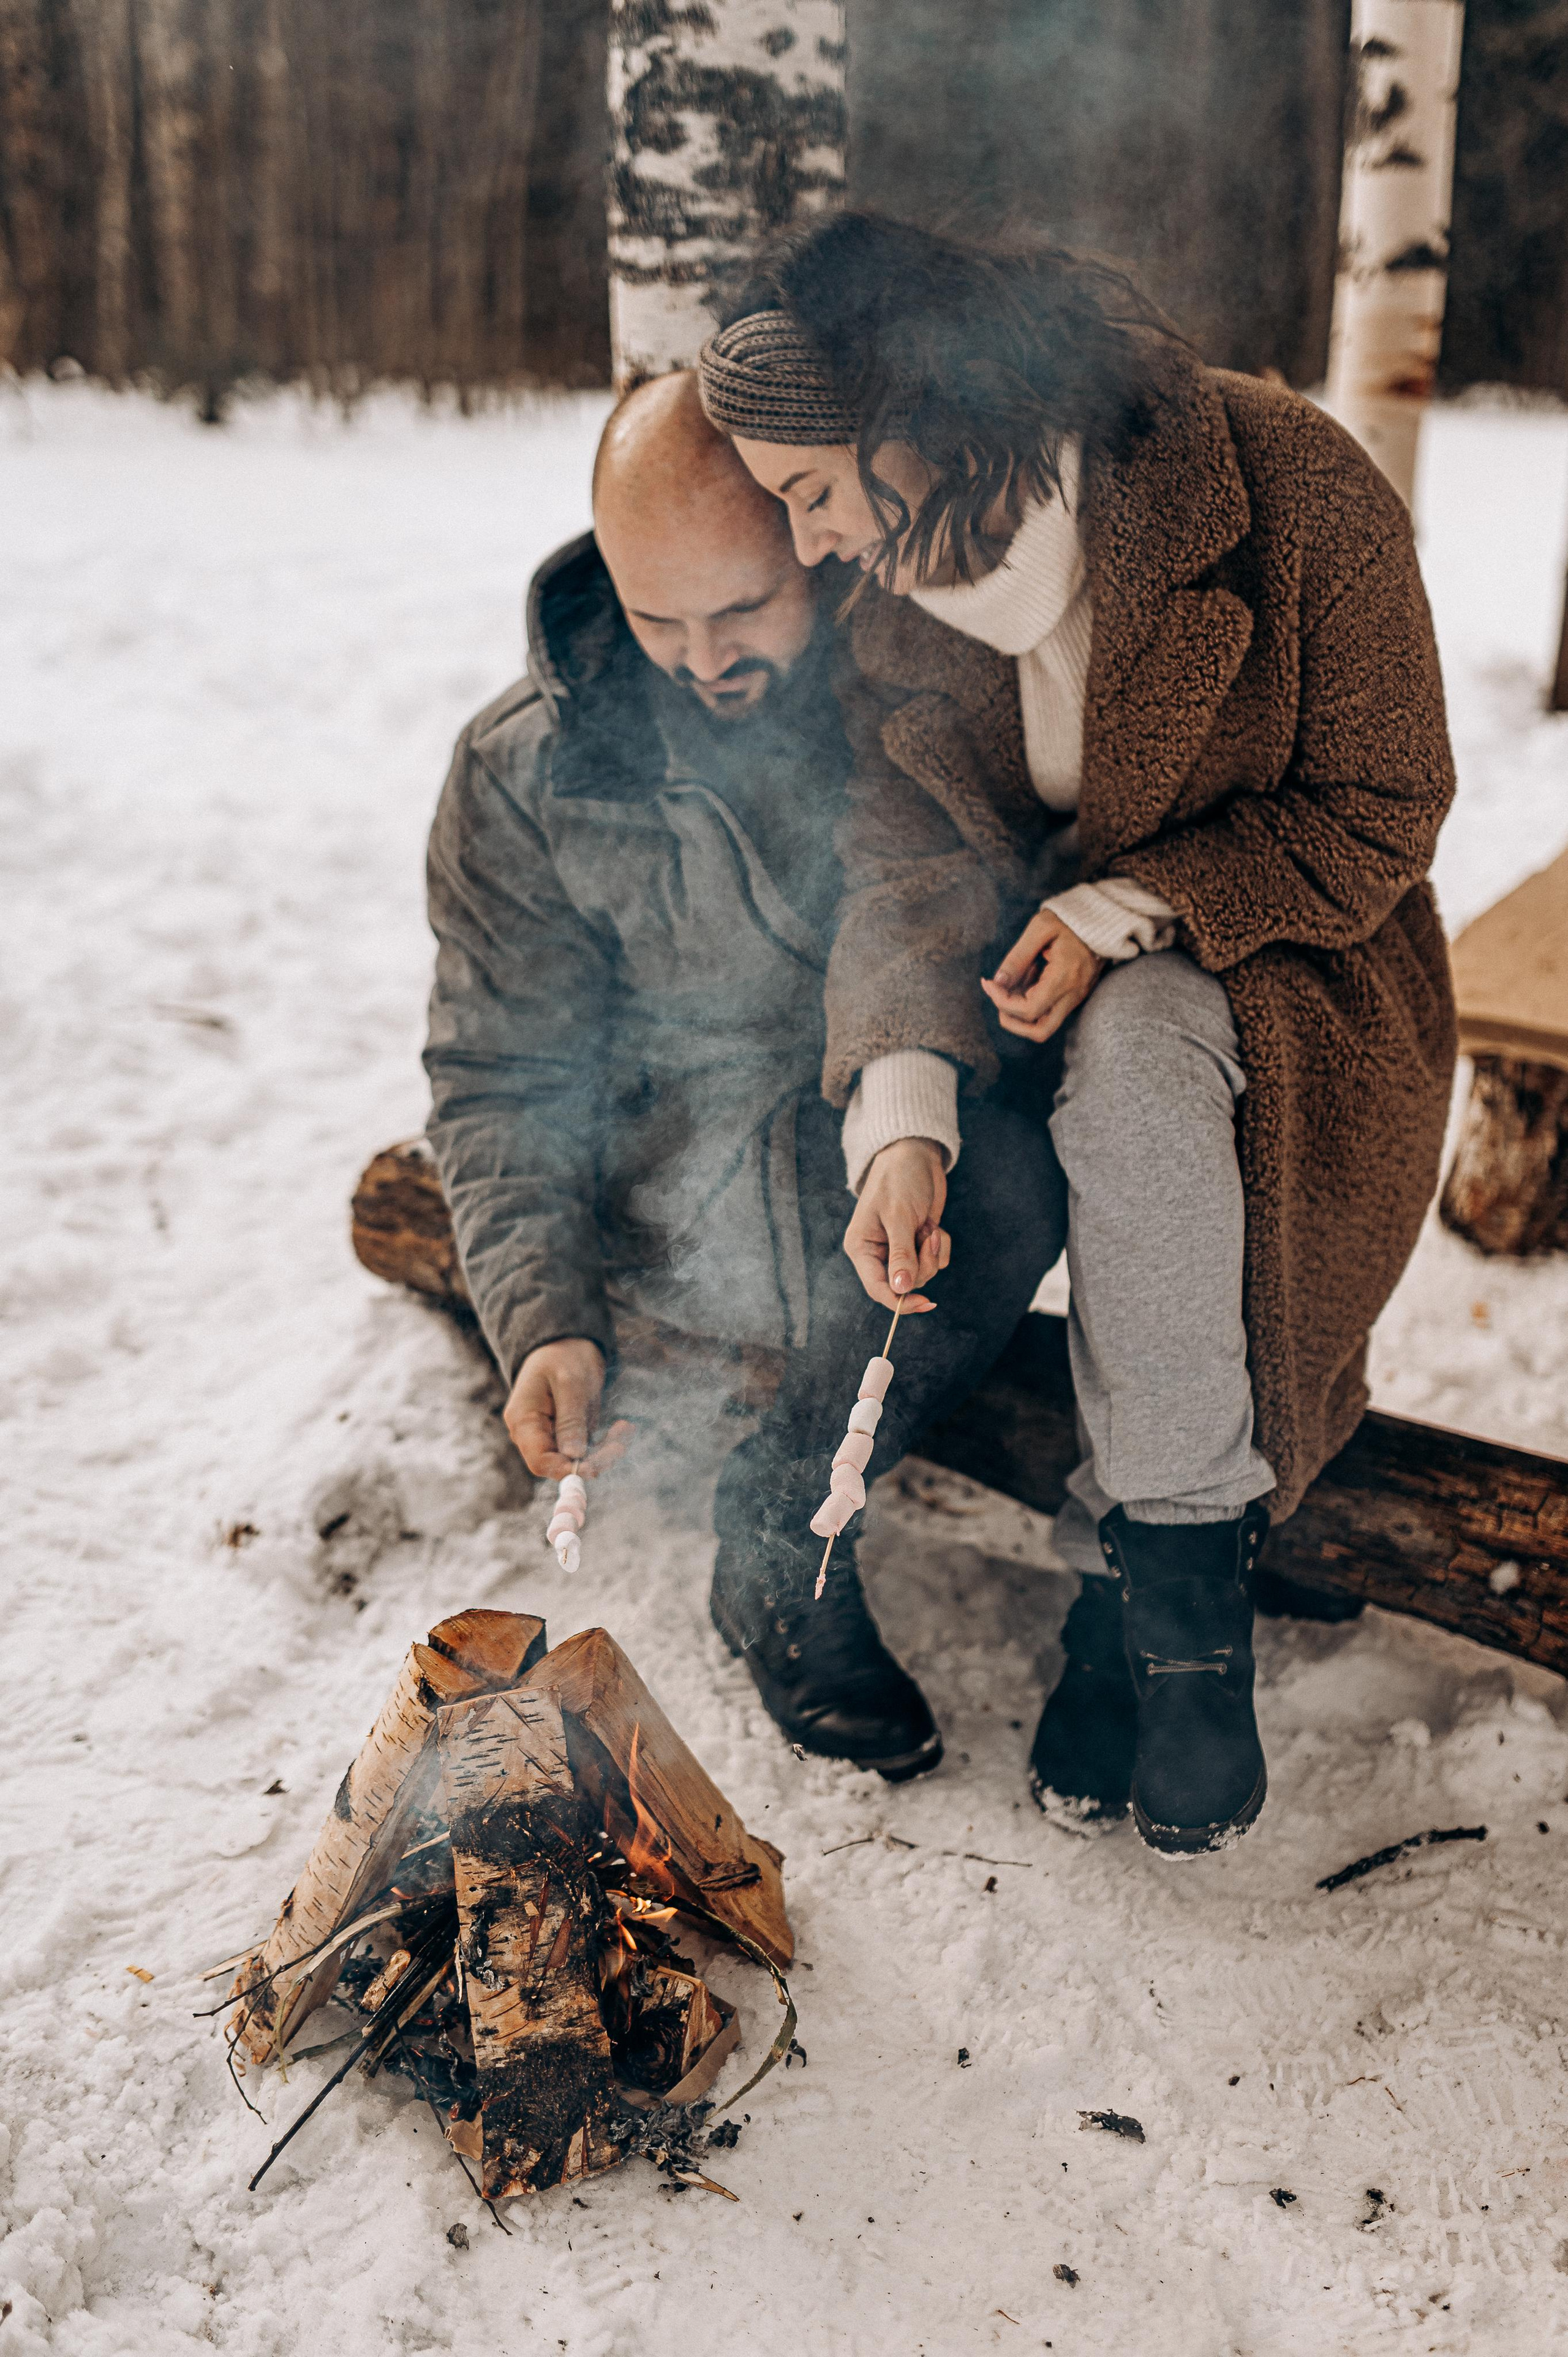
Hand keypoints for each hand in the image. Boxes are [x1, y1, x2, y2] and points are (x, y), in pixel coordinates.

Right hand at [504, 1339, 631, 1480]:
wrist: (568, 1340)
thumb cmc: (564, 1355)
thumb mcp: (570, 1383)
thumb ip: (571, 1420)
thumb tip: (574, 1456)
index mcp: (524, 1420)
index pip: (539, 1461)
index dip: (564, 1470)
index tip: (593, 1468)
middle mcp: (534, 1432)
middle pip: (561, 1463)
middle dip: (593, 1459)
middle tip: (620, 1445)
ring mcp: (552, 1433)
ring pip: (579, 1458)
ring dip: (605, 1450)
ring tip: (625, 1429)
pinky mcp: (569, 1432)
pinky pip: (588, 1446)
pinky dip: (607, 1441)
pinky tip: (623, 1427)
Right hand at [843, 1137, 950, 1313]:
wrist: (915, 1155)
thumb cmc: (899, 1180)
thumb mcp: (899, 1217)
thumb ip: (901, 1255)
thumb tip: (901, 1289)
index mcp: (861, 1247)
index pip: (877, 1287)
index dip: (900, 1300)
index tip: (926, 1303)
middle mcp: (877, 1252)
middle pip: (904, 1283)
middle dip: (923, 1265)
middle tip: (929, 1238)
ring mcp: (898, 1249)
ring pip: (922, 1274)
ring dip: (932, 1253)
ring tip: (930, 1227)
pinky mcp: (917, 1243)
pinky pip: (934, 1261)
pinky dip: (940, 1247)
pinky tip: (934, 1226)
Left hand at [981, 908, 1105, 1041]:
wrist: (1102, 918)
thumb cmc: (1070, 920)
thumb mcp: (1040, 929)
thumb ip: (1017, 957)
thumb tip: (998, 982)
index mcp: (1065, 979)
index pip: (1028, 1011)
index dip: (1002, 1002)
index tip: (989, 983)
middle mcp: (1073, 995)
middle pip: (1039, 1031)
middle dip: (1011, 1020)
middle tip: (998, 994)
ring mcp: (1076, 998)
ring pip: (1044, 1025)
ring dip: (1021, 1010)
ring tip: (1016, 978)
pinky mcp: (1075, 996)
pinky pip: (1050, 1010)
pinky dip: (1031, 1000)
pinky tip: (1029, 974)